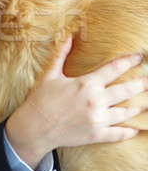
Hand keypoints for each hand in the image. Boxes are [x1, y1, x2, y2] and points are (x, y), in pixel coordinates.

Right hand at [5, 38, 147, 169]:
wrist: (34, 128)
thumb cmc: (41, 100)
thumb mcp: (50, 74)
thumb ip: (62, 54)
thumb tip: (69, 36)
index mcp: (86, 83)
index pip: (114, 69)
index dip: (129, 62)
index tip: (140, 58)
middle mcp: (95, 100)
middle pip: (127, 90)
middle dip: (142, 84)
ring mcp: (97, 119)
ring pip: (126, 112)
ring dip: (139, 107)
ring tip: (147, 103)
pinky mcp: (96, 135)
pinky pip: (119, 133)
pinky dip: (129, 131)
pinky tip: (136, 128)